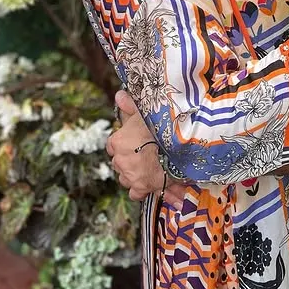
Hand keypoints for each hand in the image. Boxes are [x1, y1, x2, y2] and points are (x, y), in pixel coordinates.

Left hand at [107, 90, 185, 208]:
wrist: (175, 144)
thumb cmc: (160, 126)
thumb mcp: (144, 111)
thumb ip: (130, 105)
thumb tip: (118, 96)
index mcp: (117, 141)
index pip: (113, 146)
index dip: (124, 145)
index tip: (135, 143)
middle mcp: (119, 160)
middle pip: (120, 163)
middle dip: (130, 160)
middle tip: (146, 155)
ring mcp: (129, 175)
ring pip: (126, 178)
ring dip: (134, 174)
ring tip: (150, 168)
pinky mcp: (141, 187)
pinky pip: (136, 193)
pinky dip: (141, 190)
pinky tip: (151, 183)